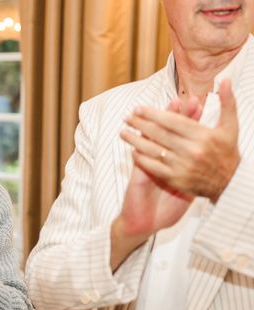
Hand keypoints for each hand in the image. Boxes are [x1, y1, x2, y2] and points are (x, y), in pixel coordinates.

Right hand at [111, 96, 201, 268]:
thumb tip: (207, 164)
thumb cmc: (165, 211)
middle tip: (185, 98)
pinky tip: (144, 128)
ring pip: (153, 138)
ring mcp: (148, 164)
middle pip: (169, 132)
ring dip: (160, 121)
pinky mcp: (138, 173)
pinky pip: (141, 157)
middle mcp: (161, 160)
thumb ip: (192, 176)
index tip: (199, 104)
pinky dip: (141, 143)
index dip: (190, 120)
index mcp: (174, 163)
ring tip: (168, 106)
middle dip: (177, 115)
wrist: (145, 223)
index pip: (183, 136)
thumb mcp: (185, 193)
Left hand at [123, 78, 239, 202]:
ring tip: (123, 132)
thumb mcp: (231, 126)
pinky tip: (133, 152)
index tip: (138, 108)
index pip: (172, 121)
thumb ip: (227, 102)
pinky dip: (142, 159)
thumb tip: (225, 80)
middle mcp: (192, 150)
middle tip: (127, 117)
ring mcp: (183, 166)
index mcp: (203, 135)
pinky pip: (154, 167)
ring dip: (136, 140)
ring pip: (154, 150)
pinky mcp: (177, 179)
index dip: (153, 114)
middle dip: (140, 124)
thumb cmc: (228, 152)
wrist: (231, 184)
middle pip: (160, 134)